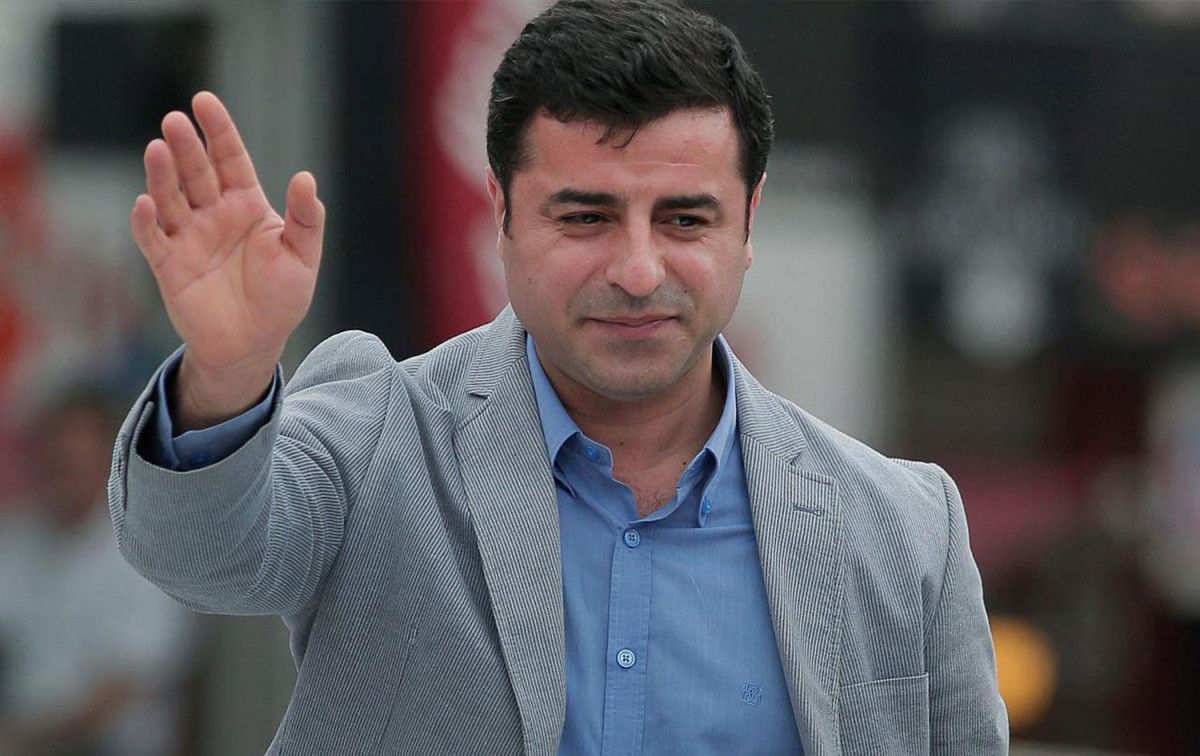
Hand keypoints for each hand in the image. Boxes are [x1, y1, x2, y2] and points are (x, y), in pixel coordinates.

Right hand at [131, 92, 323, 428]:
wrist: (254, 345)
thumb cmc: (281, 299)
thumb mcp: (303, 257)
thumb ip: (306, 219)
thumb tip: (306, 178)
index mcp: (247, 205)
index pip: (230, 159)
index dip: (218, 131)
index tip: (204, 101)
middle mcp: (214, 214)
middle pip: (197, 173)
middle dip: (186, 147)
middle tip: (174, 122)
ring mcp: (189, 237)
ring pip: (171, 199)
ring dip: (162, 175)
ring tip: (157, 149)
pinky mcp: (169, 265)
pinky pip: (154, 239)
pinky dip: (147, 222)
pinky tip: (145, 203)